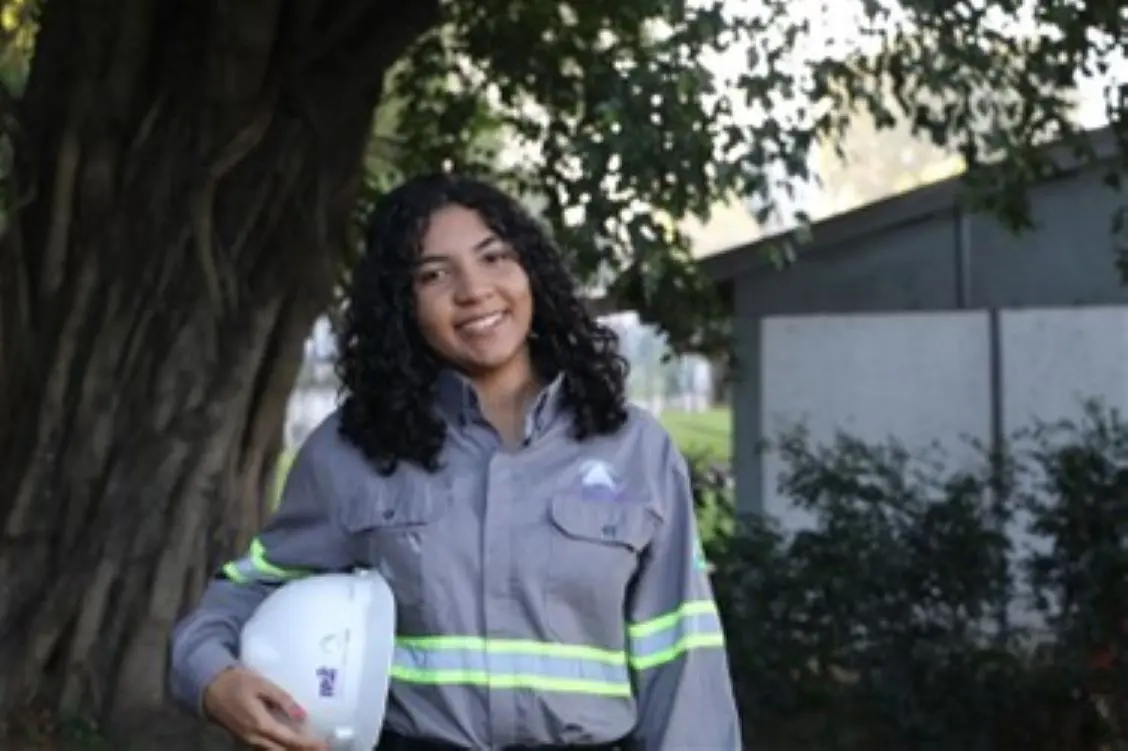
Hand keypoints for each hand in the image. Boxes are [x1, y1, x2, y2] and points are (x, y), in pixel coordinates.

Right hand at [203, 666, 327, 750]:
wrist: (211, 688)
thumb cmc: (238, 682)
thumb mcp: (263, 685)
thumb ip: (283, 700)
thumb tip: (302, 716)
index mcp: (261, 725)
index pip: (290, 740)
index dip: (308, 744)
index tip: (324, 746)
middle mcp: (254, 738)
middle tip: (322, 749)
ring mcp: (248, 741)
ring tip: (310, 748)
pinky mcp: (244, 740)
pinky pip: (265, 750)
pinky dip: (280, 750)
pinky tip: (291, 746)